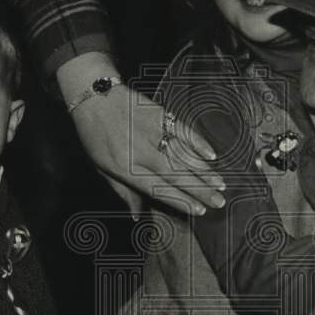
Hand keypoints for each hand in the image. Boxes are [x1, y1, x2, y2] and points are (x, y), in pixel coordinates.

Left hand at [72, 84, 226, 216]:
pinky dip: (198, 142)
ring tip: (221, 184)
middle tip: (220, 202)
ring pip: (183, 155)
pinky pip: (182, 130)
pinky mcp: (158, 114)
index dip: (181, 201)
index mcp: (125, 167)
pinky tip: (212, 155)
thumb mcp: (102, 168)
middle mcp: (140, 151)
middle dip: (201, 190)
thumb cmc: (95, 136)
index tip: (200, 211)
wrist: (93, 96)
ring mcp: (151, 131)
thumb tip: (137, 218)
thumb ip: (124, 193)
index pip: (158, 189)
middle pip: (176, 174)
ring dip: (204, 171)